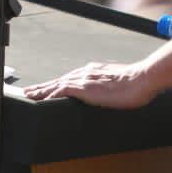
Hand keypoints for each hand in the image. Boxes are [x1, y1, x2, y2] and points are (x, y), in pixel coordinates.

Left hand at [22, 61, 155, 109]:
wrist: (142, 79)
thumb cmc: (137, 84)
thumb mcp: (119, 84)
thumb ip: (110, 87)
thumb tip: (110, 94)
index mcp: (93, 72)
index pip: (70, 78)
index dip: (56, 83)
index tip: (47, 87)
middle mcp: (85, 73)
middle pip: (59, 80)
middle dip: (44, 86)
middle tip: (30, 91)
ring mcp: (84, 79)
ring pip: (56, 85)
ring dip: (41, 90)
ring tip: (29, 95)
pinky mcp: (84, 88)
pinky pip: (61, 92)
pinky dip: (49, 95)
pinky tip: (41, 100)